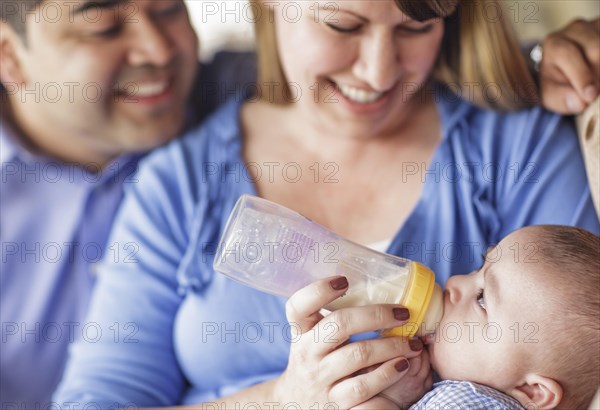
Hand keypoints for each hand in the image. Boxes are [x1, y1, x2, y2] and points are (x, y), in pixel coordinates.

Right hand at [272, 276, 423, 408]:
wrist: (299, 404)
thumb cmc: (316, 360)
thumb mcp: (314, 337)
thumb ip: (333, 317)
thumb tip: (380, 285)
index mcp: (300, 332)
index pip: (298, 305)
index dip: (319, 290)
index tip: (344, 280)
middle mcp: (306, 354)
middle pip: (339, 325)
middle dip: (376, 314)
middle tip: (404, 313)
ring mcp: (320, 380)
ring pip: (358, 355)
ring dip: (391, 345)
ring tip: (412, 343)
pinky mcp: (336, 405)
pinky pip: (364, 388)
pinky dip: (388, 374)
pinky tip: (403, 365)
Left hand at [539, 18, 599, 113]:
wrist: (565, 66)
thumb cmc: (557, 82)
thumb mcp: (551, 94)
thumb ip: (561, 98)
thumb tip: (580, 103)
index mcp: (554, 43)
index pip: (568, 54)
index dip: (581, 76)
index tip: (590, 96)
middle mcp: (575, 29)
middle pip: (595, 48)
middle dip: (598, 74)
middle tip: (597, 93)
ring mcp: (596, 26)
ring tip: (599, 86)